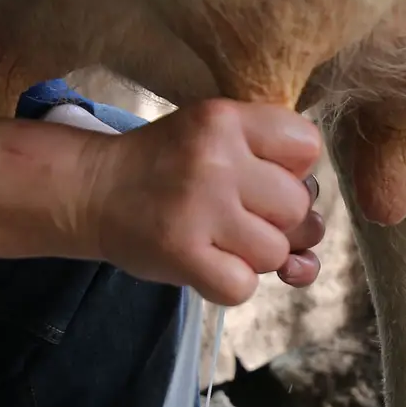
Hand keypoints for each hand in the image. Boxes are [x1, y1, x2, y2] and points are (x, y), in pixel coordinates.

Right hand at [74, 98, 324, 304]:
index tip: (262, 176)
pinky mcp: (183, 254)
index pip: (306, 146)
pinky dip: (228, 284)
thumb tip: (314, 240)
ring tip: (218, 240)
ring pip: (275, 253)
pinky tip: (205, 265)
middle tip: (237, 216)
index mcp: (225, 120)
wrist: (91, 191)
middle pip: (298, 207)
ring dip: (253, 257)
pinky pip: (242, 286)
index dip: (294, 171)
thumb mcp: (213, 139)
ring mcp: (200, 208)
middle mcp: (216, 160)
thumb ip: (270, 167)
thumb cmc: (163, 167)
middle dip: (278, 221)